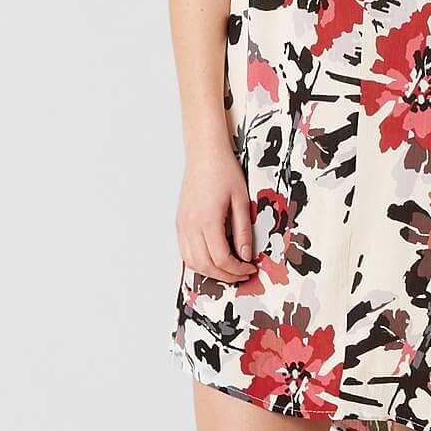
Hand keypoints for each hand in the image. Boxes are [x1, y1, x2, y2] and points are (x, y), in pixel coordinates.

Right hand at [177, 145, 258, 283]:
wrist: (204, 154)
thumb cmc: (224, 172)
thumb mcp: (242, 200)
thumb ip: (243, 230)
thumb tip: (246, 255)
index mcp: (208, 220)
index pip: (221, 258)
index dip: (237, 269)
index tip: (250, 268)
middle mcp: (191, 225)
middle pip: (205, 265)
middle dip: (225, 276)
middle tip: (242, 274)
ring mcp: (183, 225)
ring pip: (192, 262)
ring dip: (210, 272)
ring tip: (229, 270)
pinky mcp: (180, 222)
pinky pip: (185, 252)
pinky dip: (199, 262)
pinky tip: (213, 260)